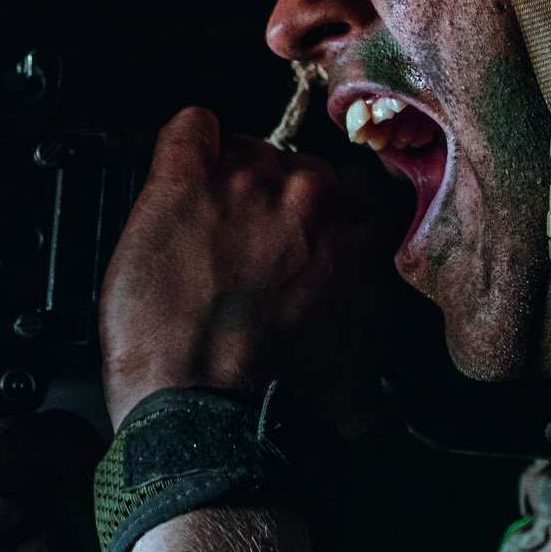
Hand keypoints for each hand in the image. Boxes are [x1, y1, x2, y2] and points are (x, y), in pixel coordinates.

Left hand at [100, 106, 396, 425]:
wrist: (214, 419)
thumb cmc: (282, 405)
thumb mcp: (361, 376)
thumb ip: (368, 327)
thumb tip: (365, 345)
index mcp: (363, 235)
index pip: (349, 193)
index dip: (317, 220)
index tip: (297, 242)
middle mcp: (313, 197)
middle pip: (293, 168)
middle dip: (270, 204)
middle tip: (243, 251)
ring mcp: (247, 186)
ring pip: (241, 152)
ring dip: (225, 183)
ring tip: (204, 232)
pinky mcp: (182, 188)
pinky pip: (188, 132)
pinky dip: (188, 141)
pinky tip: (184, 164)